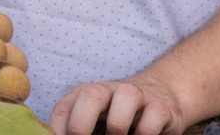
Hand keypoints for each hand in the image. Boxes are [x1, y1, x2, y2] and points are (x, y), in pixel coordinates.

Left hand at [50, 77, 185, 134]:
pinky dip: (146, 132)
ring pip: (126, 97)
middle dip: (82, 123)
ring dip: (119, 127)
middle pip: (91, 93)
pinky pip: (154, 115)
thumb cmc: (119, 116)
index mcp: (85, 94)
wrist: (161, 97)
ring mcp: (136, 95)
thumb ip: (77, 129)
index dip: (58, 130)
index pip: (63, 109)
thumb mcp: (95, 121)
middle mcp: (108, 90)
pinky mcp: (161, 106)